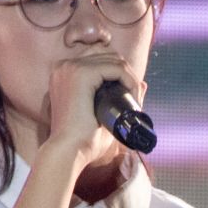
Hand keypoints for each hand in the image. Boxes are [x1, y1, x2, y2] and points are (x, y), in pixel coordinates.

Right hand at [37, 52, 146, 167]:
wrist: (67, 152)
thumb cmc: (81, 140)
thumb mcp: (101, 114)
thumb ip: (119, 98)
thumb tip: (143, 83)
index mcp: (64, 74)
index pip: (99, 59)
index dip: (118, 74)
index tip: (129, 96)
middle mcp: (65, 66)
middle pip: (107, 55)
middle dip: (126, 74)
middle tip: (135, 99)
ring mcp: (72, 67)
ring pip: (114, 60)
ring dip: (130, 78)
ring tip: (135, 100)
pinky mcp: (82, 73)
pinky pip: (116, 68)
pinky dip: (130, 80)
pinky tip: (133, 96)